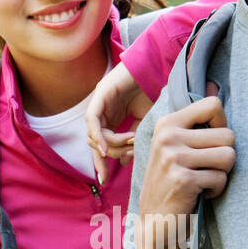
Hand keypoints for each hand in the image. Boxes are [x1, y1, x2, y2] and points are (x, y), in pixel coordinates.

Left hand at [86, 63, 154, 184]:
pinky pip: (92, 121)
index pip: (100, 146)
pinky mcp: (100, 95)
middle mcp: (100, 114)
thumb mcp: (144, 122)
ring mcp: (98, 105)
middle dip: (113, 154)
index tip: (104, 180)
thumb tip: (124, 162)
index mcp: (110, 120)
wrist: (154, 68)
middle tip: (132, 151)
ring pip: (94, 136)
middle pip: (97, 144)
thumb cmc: (151, 92)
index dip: (100, 164)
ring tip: (130, 140)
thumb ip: (132, 140)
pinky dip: (98, 136)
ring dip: (111, 145)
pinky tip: (106, 148)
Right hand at [136, 87, 234, 248]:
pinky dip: (215, 190)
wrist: (156, 223)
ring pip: (229, 156)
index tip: (210, 143)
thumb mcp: (174, 146)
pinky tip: (198, 194)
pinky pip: (221, 178)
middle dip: (225, 156)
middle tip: (206, 169)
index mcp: (167, 124)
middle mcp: (168, 136)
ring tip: (203, 180)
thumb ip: (194, 120)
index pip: (214, 104)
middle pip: (228, 134)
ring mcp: (174, 158)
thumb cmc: (171, 182)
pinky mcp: (183, 180)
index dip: (222, 125)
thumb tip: (215, 84)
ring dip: (221, 174)